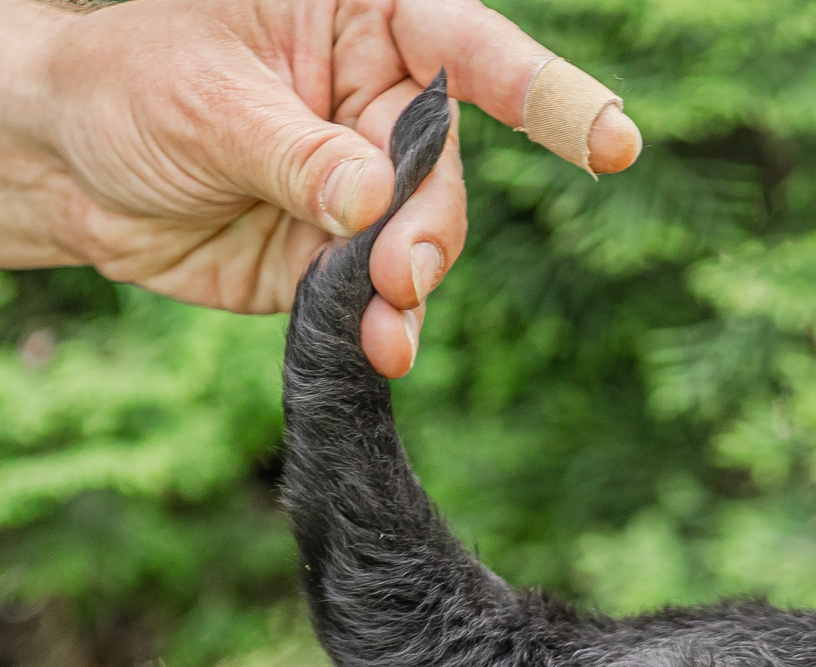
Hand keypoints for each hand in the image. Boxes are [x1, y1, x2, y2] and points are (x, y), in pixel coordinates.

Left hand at [0, 0, 641, 377]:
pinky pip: (390, 296)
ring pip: (429, 239)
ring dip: (413, 283)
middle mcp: (380, 103)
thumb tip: (374, 200)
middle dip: (432, 225)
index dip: (546, 94)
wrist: (66, 169)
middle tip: (400, 269)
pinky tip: (383, 346)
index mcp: (358, 23)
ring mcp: (369, 184)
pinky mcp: (346, 258)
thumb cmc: (126, 89)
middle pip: (446, 169)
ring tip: (386, 319)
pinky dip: (391, 325)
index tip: (610, 141)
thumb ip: (297, 152)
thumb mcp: (205, 102)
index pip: (467, 51)